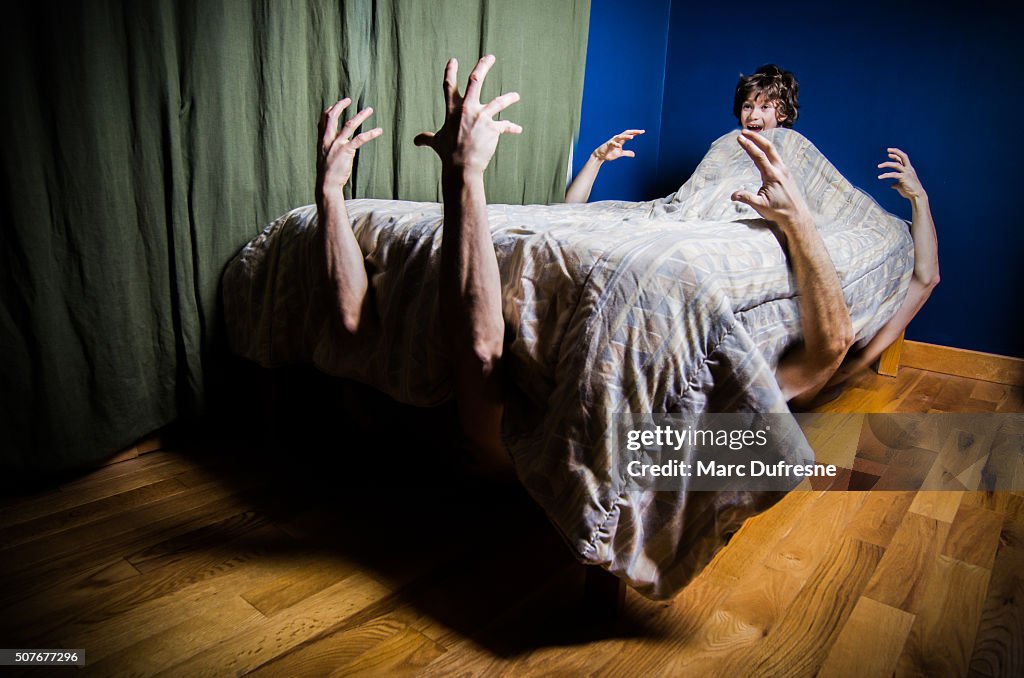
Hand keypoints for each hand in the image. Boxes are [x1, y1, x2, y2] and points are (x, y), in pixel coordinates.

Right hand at [316, 98, 382, 203]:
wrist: (327, 184)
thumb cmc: (328, 173)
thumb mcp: (325, 156)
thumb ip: (330, 146)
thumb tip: (339, 142)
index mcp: (322, 140)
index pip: (323, 120)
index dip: (330, 110)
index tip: (336, 105)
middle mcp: (328, 140)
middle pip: (332, 117)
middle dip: (340, 106)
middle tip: (349, 99)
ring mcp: (337, 145)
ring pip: (349, 125)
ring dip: (360, 116)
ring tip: (369, 110)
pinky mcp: (346, 151)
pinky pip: (360, 139)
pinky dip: (371, 133)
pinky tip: (379, 131)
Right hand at [414, 55, 521, 173]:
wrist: (462, 167)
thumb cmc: (447, 155)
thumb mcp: (436, 143)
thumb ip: (427, 138)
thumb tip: (416, 141)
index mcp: (452, 110)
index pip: (449, 86)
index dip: (450, 72)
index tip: (453, 60)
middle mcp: (467, 109)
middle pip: (476, 80)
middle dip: (483, 66)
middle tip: (490, 57)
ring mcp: (481, 117)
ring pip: (499, 101)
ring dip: (509, 98)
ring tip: (516, 96)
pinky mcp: (493, 128)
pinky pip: (505, 125)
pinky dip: (511, 127)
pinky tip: (518, 129)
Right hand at [592, 129, 644, 160]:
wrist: (600, 156)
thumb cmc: (610, 153)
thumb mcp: (620, 154)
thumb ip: (627, 153)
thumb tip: (634, 154)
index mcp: (621, 140)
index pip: (629, 134)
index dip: (636, 133)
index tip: (643, 131)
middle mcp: (617, 138)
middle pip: (626, 133)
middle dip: (633, 132)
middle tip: (640, 132)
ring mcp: (613, 141)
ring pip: (620, 137)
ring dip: (626, 137)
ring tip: (632, 137)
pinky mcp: (608, 145)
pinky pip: (612, 144)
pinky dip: (616, 145)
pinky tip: (619, 146)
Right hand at [731, 129, 810, 229]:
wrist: (796, 215)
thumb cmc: (778, 211)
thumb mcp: (761, 206)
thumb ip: (747, 198)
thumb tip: (733, 195)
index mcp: (772, 176)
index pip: (758, 156)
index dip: (748, 146)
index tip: (739, 138)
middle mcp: (780, 169)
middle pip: (768, 147)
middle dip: (756, 137)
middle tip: (744, 131)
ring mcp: (784, 170)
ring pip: (773, 151)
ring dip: (762, 142)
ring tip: (752, 136)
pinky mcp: (786, 173)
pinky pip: (776, 156)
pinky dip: (768, 149)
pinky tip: (763, 150)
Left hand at [877, 148, 926, 201]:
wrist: (917, 196)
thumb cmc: (910, 191)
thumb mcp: (902, 186)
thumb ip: (897, 184)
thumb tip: (891, 185)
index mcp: (909, 169)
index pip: (903, 159)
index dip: (896, 155)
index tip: (889, 154)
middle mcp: (909, 169)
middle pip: (903, 157)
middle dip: (896, 152)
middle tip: (888, 150)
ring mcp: (907, 173)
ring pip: (896, 165)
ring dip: (887, 164)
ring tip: (879, 166)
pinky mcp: (904, 177)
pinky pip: (893, 174)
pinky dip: (886, 175)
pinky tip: (880, 177)